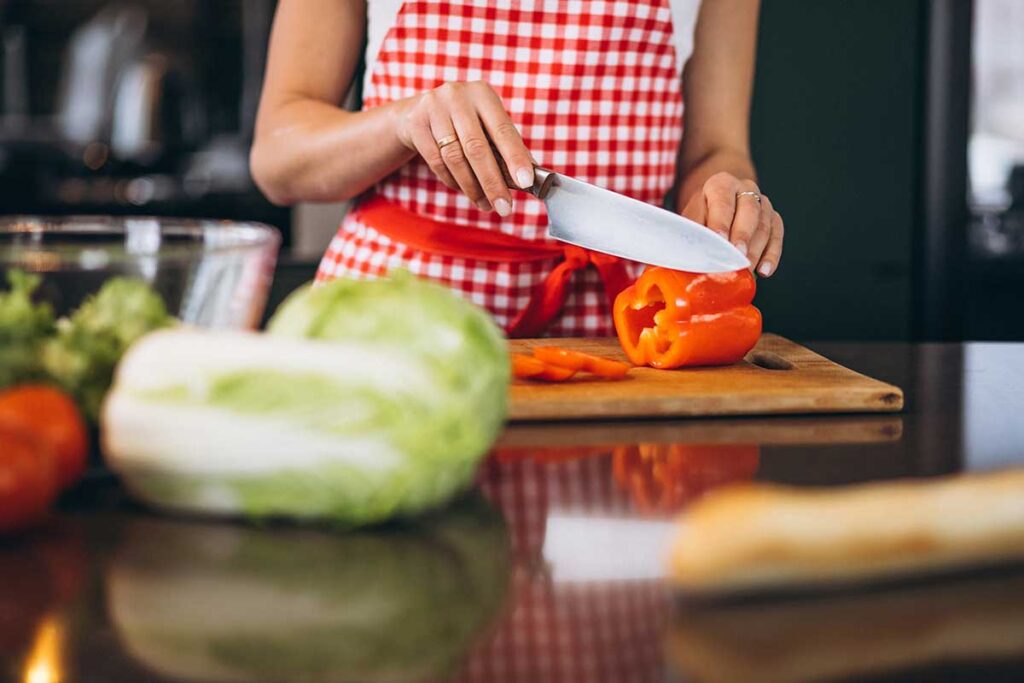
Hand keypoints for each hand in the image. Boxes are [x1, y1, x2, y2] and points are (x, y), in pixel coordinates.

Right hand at [395, 81, 534, 216]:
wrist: (418, 112)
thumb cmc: (463, 122)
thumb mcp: (485, 125)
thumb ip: (506, 146)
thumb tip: (530, 178)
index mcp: (483, 94)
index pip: (503, 130)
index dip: (515, 158)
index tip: (526, 183)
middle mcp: (457, 96)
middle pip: (476, 148)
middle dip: (492, 182)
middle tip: (504, 208)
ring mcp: (433, 108)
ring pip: (455, 158)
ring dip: (472, 188)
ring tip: (485, 204)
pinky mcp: (416, 124)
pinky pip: (436, 162)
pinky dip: (452, 181)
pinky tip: (464, 190)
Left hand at [680, 172, 783, 276]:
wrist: (717, 209)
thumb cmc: (702, 216)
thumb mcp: (691, 219)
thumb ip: (693, 232)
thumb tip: (691, 253)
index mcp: (722, 184)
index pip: (723, 201)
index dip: (721, 222)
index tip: (719, 241)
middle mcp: (746, 189)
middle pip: (749, 211)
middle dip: (742, 237)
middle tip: (736, 257)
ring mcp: (763, 204)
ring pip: (764, 226)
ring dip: (755, 251)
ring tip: (745, 271)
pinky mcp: (774, 220)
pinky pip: (777, 237)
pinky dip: (771, 255)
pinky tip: (764, 270)